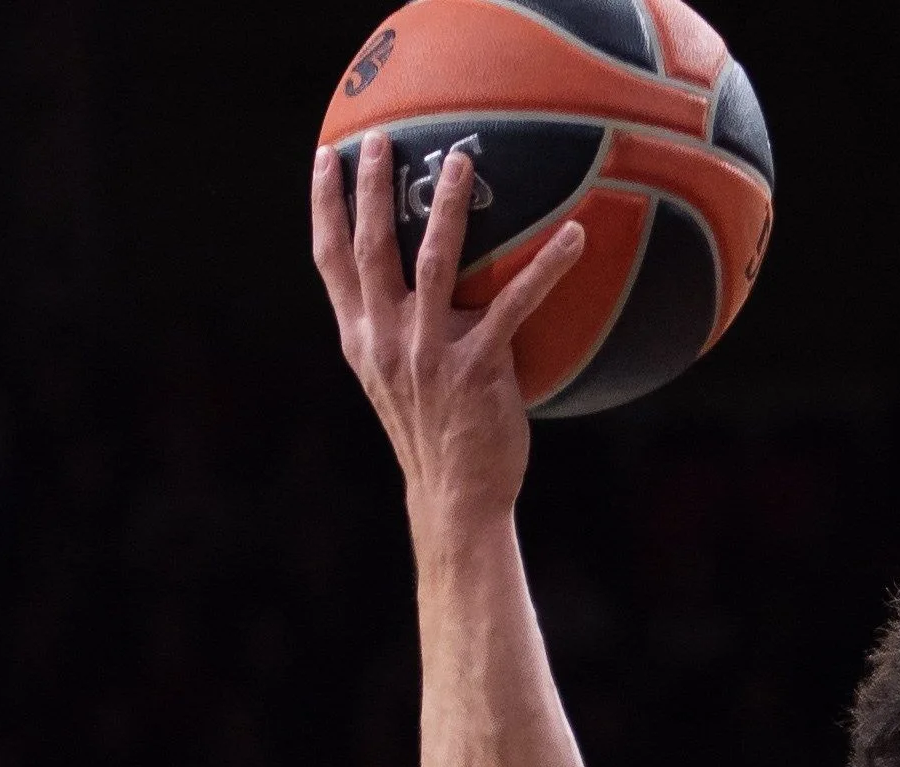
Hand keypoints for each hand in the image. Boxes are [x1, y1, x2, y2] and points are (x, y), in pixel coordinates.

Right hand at [308, 134, 588, 523]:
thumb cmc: (434, 433)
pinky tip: (574, 235)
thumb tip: (415, 284)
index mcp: (360, 337)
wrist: (455, 494)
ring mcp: (429, 351)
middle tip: (381, 138)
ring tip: (461, 162)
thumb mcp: (395, 380)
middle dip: (370, 188)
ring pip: (433, 261)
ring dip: (446, 207)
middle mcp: (385, 338)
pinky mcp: (478, 367)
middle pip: (370, 247)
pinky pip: (516, 303)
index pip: (330, 259)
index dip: (324, 205)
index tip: (326, 157)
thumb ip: (394, 330)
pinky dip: (547, 265)